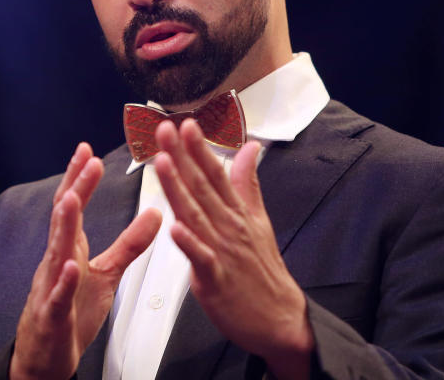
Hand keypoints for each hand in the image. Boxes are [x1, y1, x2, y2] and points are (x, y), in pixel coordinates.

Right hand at [9, 143, 161, 379]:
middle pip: (63, 220)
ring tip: (72, 198)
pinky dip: (65, 282)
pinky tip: (73, 266)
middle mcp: (56, 263)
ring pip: (55, 253)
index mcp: (69, 250)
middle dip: (75, 188)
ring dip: (63, 225)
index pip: (72, 207)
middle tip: (87, 160)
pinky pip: (58, 298)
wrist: (46, 359)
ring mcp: (51, 289)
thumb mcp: (106, 274)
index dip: (79, 178)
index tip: (88, 150)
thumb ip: (129, 244)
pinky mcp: (52, 317)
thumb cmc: (72, 313)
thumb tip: (155, 214)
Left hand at [153, 120, 314, 379]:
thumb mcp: (259, 220)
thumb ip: (247, 183)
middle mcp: (229, 227)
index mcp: (237, 213)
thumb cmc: (264, 271)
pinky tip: (175, 227)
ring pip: (196, 214)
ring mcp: (223, 252)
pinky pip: (201, 258)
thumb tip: (249, 148)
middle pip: (202, 186)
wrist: (280, 319)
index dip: (199, 147)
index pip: (216, 173)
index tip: (185, 123)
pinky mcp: (216, 280)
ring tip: (163, 162)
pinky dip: (189, 243)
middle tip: (164, 129)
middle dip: (182, 156)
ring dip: (179, 187)